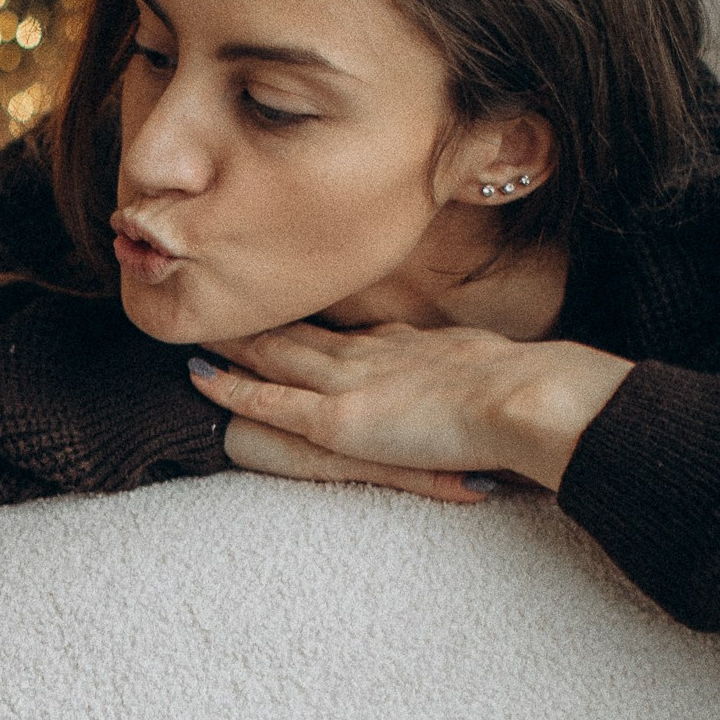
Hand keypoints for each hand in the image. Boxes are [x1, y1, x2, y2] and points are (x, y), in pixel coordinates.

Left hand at [186, 319, 631, 499]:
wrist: (525, 399)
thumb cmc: (528, 394)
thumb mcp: (500, 372)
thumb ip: (475, 378)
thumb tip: (485, 385)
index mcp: (412, 348)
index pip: (351, 336)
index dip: (316, 328)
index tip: (291, 318)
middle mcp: (372, 355)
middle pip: (303, 334)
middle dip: (260, 322)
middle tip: (218, 301)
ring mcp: (349, 383)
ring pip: (274, 355)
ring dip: (232, 344)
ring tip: (192, 328)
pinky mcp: (336, 418)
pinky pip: (270, 400)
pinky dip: (232, 387)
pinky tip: (198, 377)